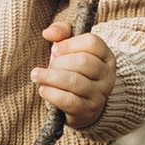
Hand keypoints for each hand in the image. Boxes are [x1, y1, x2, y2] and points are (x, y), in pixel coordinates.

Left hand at [33, 15, 117, 131]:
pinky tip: (43, 89)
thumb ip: (61, 32)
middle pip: (83, 62)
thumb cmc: (73, 71)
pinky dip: (52, 93)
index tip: (54, 49)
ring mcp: (99, 95)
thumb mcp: (70, 48)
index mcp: (106, 57)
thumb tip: (48, 33)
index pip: (92, 42)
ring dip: (50, 77)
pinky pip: (69, 101)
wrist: (82, 106)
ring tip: (37, 75)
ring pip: (75, 82)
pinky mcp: (87, 111)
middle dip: (59, 62)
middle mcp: (107, 76)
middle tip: (49, 65)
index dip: (70, 43)